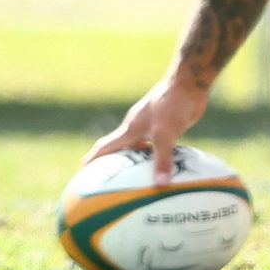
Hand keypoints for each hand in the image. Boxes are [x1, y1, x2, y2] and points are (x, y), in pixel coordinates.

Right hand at [83, 72, 210, 185]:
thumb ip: (162, 160)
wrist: (188, 84)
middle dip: (111, 164)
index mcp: (130, 129)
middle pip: (119, 148)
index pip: (105, 146)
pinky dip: (154, 158)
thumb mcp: (165, 134)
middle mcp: (137, 127)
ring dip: (134, 162)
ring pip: (138, 148)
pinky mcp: (166, 126)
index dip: (92, 159)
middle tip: (105, 181)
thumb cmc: (172, 105)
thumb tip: (160, 185)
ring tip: (132, 181)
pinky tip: (161, 168)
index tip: (81, 172)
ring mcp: (151, 126)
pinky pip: (155, 147)